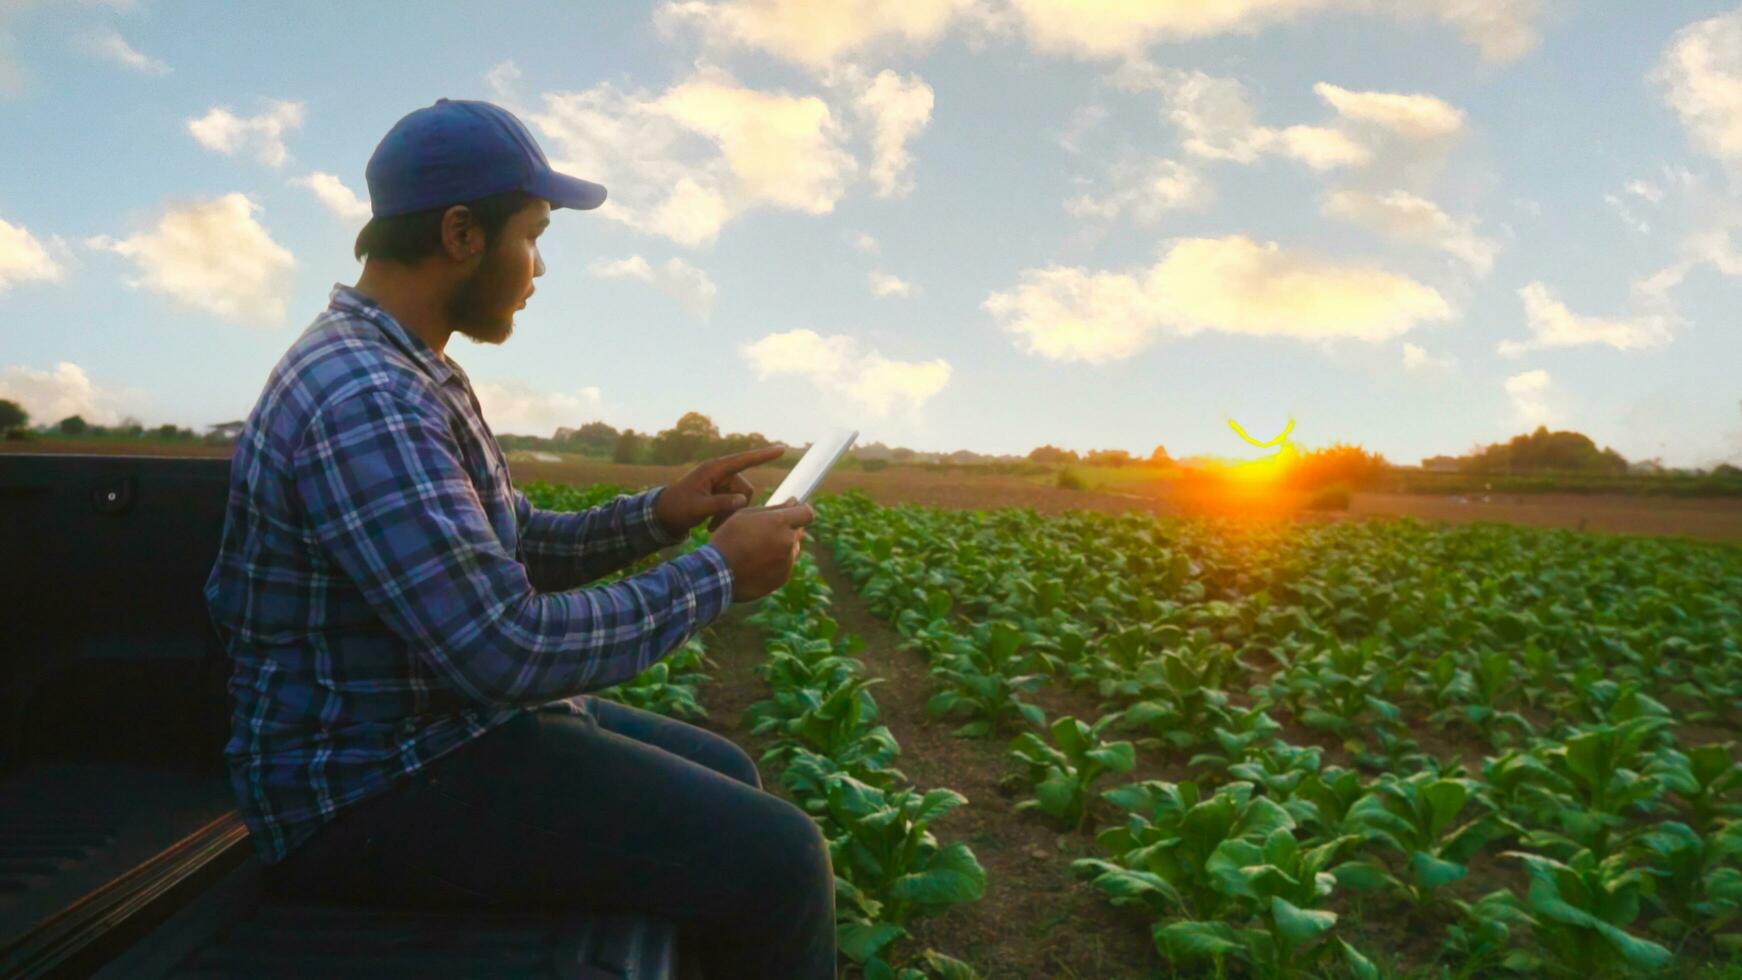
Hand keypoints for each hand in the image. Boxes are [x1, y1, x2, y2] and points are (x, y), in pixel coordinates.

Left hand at [653, 444, 787, 536]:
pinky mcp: (719, 494)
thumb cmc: (676, 508)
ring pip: (741, 500)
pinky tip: (712, 525)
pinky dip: (727, 516)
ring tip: (712, 525)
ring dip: (731, 514)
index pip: (743, 460)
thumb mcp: (697, 508)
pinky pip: (735, 505)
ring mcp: (720, 484)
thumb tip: (743, 500)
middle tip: (716, 523)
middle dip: (736, 508)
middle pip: (745, 489)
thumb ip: (720, 504)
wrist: (662, 516)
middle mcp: (719, 474)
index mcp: (713, 470)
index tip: (782, 449)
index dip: (764, 455)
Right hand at [707, 501, 813, 602]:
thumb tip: (793, 502)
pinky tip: (756, 564)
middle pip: (797, 532)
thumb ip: (774, 508)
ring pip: (791, 550)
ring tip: (756, 551)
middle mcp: (788, 542)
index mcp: (780, 523)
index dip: (801, 511)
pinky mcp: (783, 578)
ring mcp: (787, 562)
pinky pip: (785, 566)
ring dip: (780, 547)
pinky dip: (775, 564)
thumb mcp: (745, 515)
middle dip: (786, 530)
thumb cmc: (729, 538)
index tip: (793, 511)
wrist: (717, 573)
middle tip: (764, 533)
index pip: (807, 513)